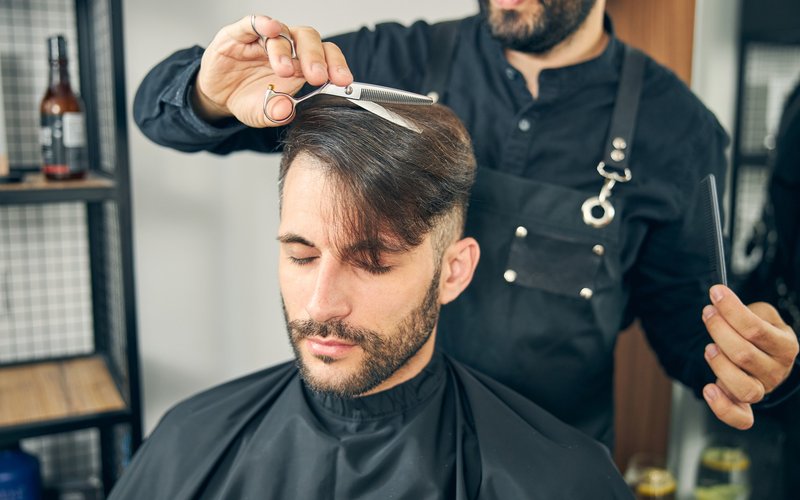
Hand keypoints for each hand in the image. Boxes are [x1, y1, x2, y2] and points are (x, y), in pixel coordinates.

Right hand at [192, 15, 352, 126]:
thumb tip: (287, 111)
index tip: (343, 81)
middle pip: (309, 41)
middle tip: (317, 77)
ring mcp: (264, 40)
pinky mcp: (240, 34)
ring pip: (283, 33)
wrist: (217, 95)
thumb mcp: (262, 113)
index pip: (326, 58)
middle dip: (316, 58)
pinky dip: (263, 23)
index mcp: (301, 67)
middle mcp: (287, 49)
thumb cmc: (248, 99)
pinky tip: (270, 28)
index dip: (336, 66)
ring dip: (286, 51)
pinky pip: (253, 23)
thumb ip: (276, 113)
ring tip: (285, 70)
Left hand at [701, 284, 798, 429]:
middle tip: (708, 314)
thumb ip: (748, 309)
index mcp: (785, 346)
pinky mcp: (746, 406)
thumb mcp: (762, 314)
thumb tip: (724, 302)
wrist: (758, 352)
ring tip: (709, 348)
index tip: (715, 293)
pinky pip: (740, 419)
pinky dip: (723, 408)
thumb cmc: (758, 333)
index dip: (731, 310)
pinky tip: (708, 388)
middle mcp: (776, 371)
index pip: (755, 329)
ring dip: (719, 364)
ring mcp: (762, 390)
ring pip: (742, 386)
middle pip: (743, 355)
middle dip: (718, 330)